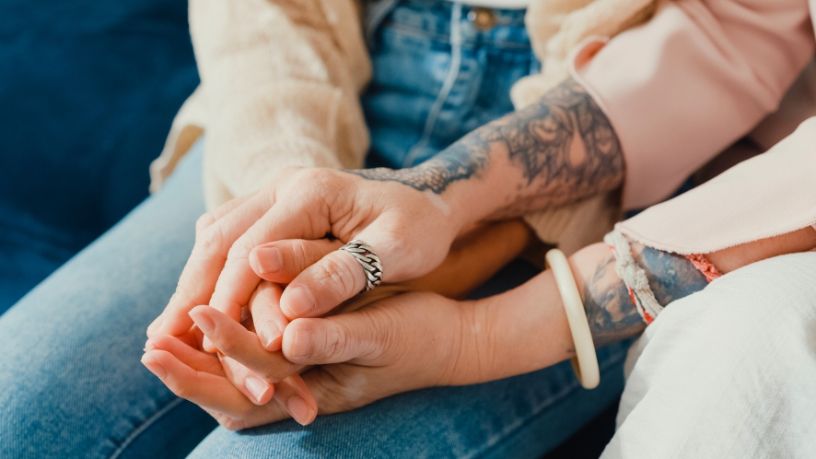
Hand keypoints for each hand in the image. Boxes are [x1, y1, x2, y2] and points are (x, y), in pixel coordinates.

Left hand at [144, 291, 471, 427]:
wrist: (447, 340)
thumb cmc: (420, 336)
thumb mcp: (383, 334)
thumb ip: (337, 337)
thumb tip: (288, 337)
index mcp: (317, 390)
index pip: (250, 387)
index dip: (211, 364)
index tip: (181, 330)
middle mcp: (303, 390)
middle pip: (232, 396)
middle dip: (190, 374)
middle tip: (150, 346)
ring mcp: (302, 376)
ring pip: (238, 380)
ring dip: (202, 361)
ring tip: (166, 335)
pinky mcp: (305, 355)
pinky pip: (255, 358)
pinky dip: (227, 343)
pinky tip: (209, 317)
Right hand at [147, 167, 464, 349]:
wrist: (423, 202)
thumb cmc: (417, 228)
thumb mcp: (396, 250)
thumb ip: (343, 272)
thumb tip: (287, 304)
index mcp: (312, 189)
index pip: (253, 245)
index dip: (230, 295)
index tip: (211, 338)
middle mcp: (282, 184)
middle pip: (220, 238)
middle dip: (191, 292)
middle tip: (162, 341)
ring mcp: (271, 193)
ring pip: (214, 237)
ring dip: (190, 283)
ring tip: (165, 331)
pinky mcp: (269, 209)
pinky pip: (225, 237)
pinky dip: (206, 273)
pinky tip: (194, 305)